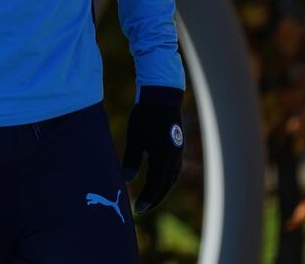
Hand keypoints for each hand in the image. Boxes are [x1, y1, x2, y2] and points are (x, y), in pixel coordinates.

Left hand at [122, 85, 183, 214]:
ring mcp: (178, 153)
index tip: (137, 209)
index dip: (147, 198)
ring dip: (161, 190)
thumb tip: (126, 180)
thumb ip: (132, 159)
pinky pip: (173, 170)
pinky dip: (165, 179)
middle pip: (166, 185)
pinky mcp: (177, 147)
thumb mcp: (135, 136)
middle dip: (154, 198)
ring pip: (171, 178)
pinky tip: (156, 179)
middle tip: (141, 208)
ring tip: (148, 198)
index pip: (156, 185)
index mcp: (165, 157)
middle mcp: (175, 158)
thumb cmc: (146, 115)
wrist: (162, 95)